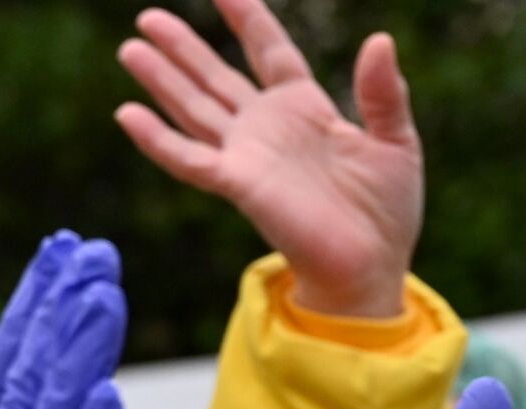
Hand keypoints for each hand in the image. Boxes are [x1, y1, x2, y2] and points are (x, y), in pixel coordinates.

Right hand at [115, 0, 421, 317]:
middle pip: (215, 75)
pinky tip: (128, 113)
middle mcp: (267, 127)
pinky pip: (188, 158)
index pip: (267, 50)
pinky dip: (156, 138)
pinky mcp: (238, 184)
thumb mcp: (397, 140)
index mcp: (305, 108)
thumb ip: (383, 91)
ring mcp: (247, 155)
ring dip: (162, 79)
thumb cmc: (387, 212)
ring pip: (194, 107)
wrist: (371, 267)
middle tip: (147, 17)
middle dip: (183, 46)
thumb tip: (379, 39)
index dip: (246, 17)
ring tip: (131, 48)